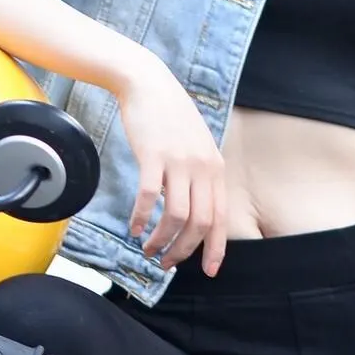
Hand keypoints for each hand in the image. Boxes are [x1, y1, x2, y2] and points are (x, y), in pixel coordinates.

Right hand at [112, 63, 230, 275]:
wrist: (148, 83)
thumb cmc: (170, 117)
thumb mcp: (197, 146)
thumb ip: (200, 176)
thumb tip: (195, 212)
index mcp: (215, 168)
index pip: (221, 218)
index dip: (215, 249)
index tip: (208, 271)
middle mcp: (202, 167)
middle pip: (200, 223)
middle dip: (184, 251)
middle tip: (167, 262)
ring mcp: (179, 161)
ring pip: (175, 216)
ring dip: (161, 240)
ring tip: (148, 249)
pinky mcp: (153, 156)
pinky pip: (149, 197)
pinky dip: (140, 218)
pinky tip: (133, 228)